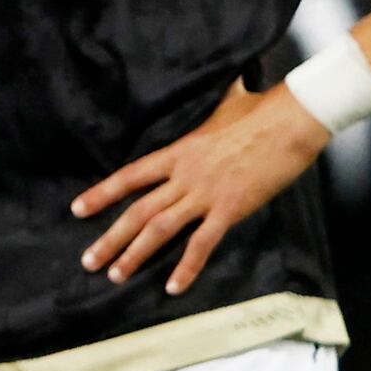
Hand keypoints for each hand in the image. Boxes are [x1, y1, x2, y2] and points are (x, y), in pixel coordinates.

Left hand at [72, 81, 328, 293]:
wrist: (292, 120)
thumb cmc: (263, 109)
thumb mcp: (229, 103)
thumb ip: (220, 101)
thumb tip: (231, 82)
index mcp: (179, 151)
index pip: (130, 175)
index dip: (102, 194)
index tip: (78, 210)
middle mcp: (185, 175)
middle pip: (138, 210)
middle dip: (110, 239)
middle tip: (88, 262)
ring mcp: (206, 193)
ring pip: (160, 229)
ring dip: (135, 255)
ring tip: (116, 276)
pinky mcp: (231, 208)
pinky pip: (202, 243)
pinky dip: (187, 267)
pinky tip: (173, 287)